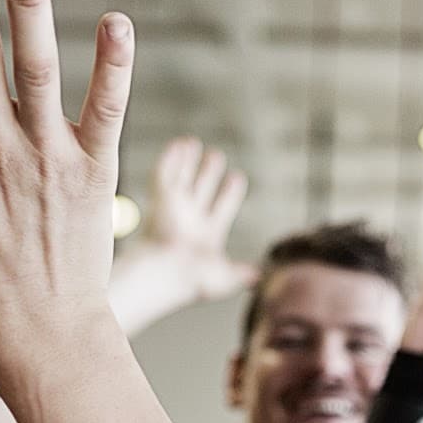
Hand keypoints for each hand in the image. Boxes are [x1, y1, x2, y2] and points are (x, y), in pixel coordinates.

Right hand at [137, 136, 255, 301]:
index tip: (237, 177)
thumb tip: (262, 276)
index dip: (229, 193)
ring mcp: (175, 207)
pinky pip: (165, 173)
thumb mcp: (224, 279)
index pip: (222, 208)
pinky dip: (171, 158)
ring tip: (193, 142)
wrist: (167, 273)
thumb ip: (242, 274)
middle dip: (209, 173)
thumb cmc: (193, 280)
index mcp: (207, 235)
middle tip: (216, 156)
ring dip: (188, 162)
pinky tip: (178, 144)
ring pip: (183, 179)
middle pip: (202, 189)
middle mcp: (190, 219)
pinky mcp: (160, 198)